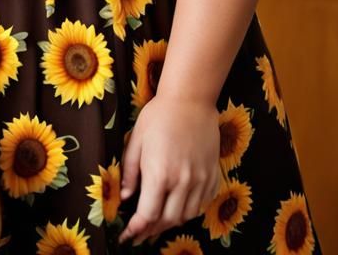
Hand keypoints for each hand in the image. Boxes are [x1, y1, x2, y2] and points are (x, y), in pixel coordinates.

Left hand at [118, 94, 220, 244]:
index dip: (137, 229)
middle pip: (168, 220)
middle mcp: (183, 182)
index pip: (148, 214)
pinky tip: (178, 208)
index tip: (127, 236)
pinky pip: (202, 204)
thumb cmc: (158, 116)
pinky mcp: (212, 176)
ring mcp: (201, 180)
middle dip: (152, 231)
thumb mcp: (136, 141)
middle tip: (140, 235)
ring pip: (187, 215)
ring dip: (170, 223)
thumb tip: (125, 198)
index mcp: (160, 173)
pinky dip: (189, 211)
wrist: (191, 100)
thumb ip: (131, 172)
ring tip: (157, 223)